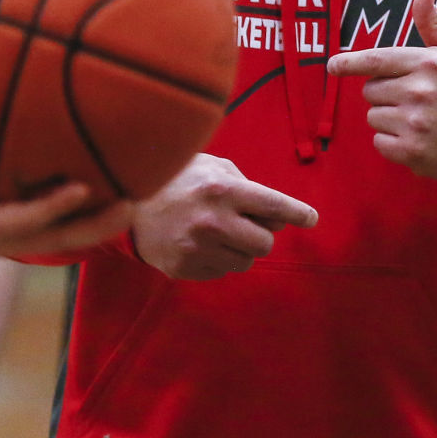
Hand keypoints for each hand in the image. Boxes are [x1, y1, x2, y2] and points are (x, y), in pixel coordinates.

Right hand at [0, 99, 132, 261]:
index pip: (22, 220)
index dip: (52, 207)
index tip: (82, 188)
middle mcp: (5, 238)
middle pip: (60, 239)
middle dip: (96, 225)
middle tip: (133, 203)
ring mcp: (17, 238)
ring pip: (66, 237)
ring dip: (100, 223)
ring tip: (137, 198)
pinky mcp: (22, 231)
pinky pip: (60, 226)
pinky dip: (87, 215)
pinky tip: (113, 193)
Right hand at [130, 152, 316, 280]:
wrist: (125, 203)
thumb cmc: (176, 179)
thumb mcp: (211, 166)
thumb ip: (245, 184)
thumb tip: (276, 214)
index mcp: (223, 189)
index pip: (273, 205)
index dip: (298, 213)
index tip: (311, 219)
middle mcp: (214, 220)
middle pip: (265, 243)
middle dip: (260, 234)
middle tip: (244, 223)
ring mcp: (199, 247)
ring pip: (245, 261)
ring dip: (238, 248)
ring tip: (215, 231)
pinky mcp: (187, 267)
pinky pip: (222, 271)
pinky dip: (218, 259)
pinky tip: (199, 242)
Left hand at [325, 0, 436, 183]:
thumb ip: (433, 25)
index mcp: (429, 63)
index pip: (377, 60)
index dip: (349, 63)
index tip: (333, 66)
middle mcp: (420, 91)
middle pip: (370, 90)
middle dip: (385, 93)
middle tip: (414, 99)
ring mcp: (415, 123)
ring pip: (373, 116)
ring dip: (389, 119)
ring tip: (419, 120)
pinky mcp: (411, 151)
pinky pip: (379, 141)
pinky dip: (392, 142)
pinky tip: (417, 139)